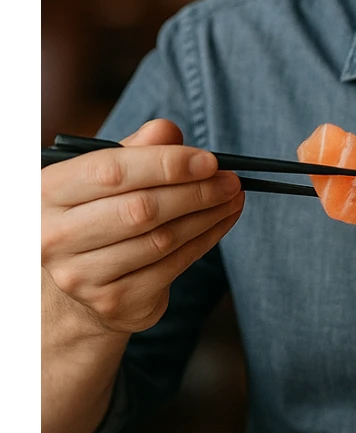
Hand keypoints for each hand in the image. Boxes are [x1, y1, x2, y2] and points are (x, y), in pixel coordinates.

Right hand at [42, 118, 244, 338]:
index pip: (110, 172)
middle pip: (140, 210)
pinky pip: (171, 266)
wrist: (75, 284)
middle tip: (230, 180)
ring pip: (160, 240)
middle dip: (194, 192)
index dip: (165, 164)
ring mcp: (81, 276)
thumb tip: (167, 130)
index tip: (208, 160)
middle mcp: (54, 237)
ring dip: (206, 216)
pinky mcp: (113, 302)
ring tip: (232, 197)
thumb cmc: (93, 214)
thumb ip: (133, 150)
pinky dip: (204, 240)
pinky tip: (220, 222)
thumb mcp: (101, 176)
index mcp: (45, 193)